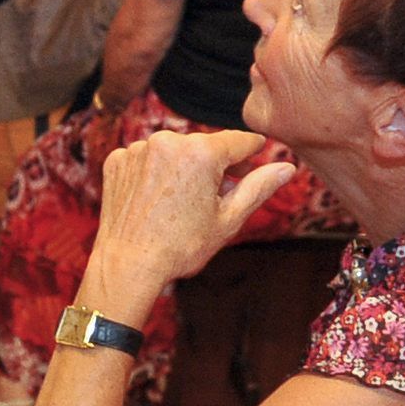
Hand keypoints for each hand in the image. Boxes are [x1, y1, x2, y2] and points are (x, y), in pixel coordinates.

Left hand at [83, 127, 293, 312]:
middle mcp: (168, 141)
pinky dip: (154, 172)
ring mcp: (138, 149)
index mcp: (200, 153)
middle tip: (221, 192)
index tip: (258, 150)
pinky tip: (157, 198)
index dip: (253, 148)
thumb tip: (286, 168)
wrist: (128, 264)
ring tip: (184, 201)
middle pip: (204, 146)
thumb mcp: (228, 219)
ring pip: (174, 151)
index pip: (238, 141)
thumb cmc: (181, 247)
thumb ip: (259, 187)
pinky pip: (146, 158)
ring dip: (183, 167)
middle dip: (215, 164)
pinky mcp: (117, 159)